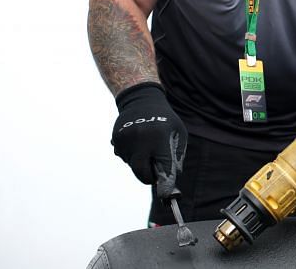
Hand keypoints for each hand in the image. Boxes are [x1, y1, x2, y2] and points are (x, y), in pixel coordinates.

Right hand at [111, 84, 186, 199]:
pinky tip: (137, 141)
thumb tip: (173, 177)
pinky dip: (131, 155)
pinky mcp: (116, 140)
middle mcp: (141, 138)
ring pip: (132, 165)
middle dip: (149, 177)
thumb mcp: (179, 133)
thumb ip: (177, 156)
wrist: (142, 100)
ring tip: (147, 144)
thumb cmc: (166, 120)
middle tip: (155, 174)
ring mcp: (126, 139)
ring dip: (140, 162)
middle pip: (142, 172)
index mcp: (160, 137)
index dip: (165, 182)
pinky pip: (124, 157)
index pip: (163, 165)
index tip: (165, 196)